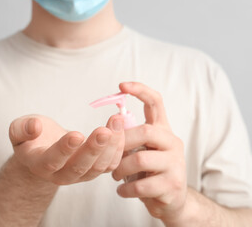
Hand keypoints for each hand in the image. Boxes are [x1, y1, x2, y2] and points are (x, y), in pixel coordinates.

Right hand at [9, 114, 124, 184]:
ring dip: (110, 146)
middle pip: (79, 168)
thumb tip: (35, 126)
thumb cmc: (31, 138)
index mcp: (39, 164)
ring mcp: (79, 175)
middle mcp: (60, 175)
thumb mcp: (18, 130)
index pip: (52, 160)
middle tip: (105, 131)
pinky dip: (117, 148)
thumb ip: (22, 129)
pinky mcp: (94, 170)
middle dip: (93, 149)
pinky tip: (120, 128)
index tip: (76, 134)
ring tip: (117, 121)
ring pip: (98, 167)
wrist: (43, 150)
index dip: (64, 149)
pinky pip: (109, 164)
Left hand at [112, 82, 186, 222]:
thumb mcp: (141, 151)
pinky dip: (126, 190)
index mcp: (162, 130)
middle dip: (122, 143)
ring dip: (120, 169)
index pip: (156, 102)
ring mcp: (176, 163)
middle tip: (110, 157)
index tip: (121, 85)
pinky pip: (142, 185)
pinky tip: (122, 192)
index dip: (140, 90)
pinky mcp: (173, 185)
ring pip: (140, 159)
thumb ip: (130, 137)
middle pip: (145, 131)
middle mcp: (172, 142)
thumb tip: (109, 125)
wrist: (171, 200)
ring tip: (114, 176)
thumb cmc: (149, 172)